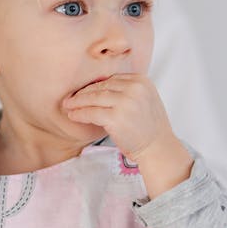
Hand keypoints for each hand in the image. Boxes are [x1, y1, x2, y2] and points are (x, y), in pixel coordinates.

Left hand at [62, 74, 177, 163]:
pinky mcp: (116, 118)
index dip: (95, 85)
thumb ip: (128, 91)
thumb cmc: (150, 128)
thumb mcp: (145, 100)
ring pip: (94, 98)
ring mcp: (125, 102)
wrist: (158, 148)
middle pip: (101, 87)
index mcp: (142, 81)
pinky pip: (91, 112)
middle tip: (71, 98)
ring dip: (78, 102)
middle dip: (84, 93)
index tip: (84, 91)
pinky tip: (73, 116)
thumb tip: (101, 87)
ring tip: (68, 106)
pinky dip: (80, 113)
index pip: (112, 79)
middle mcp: (134, 89)